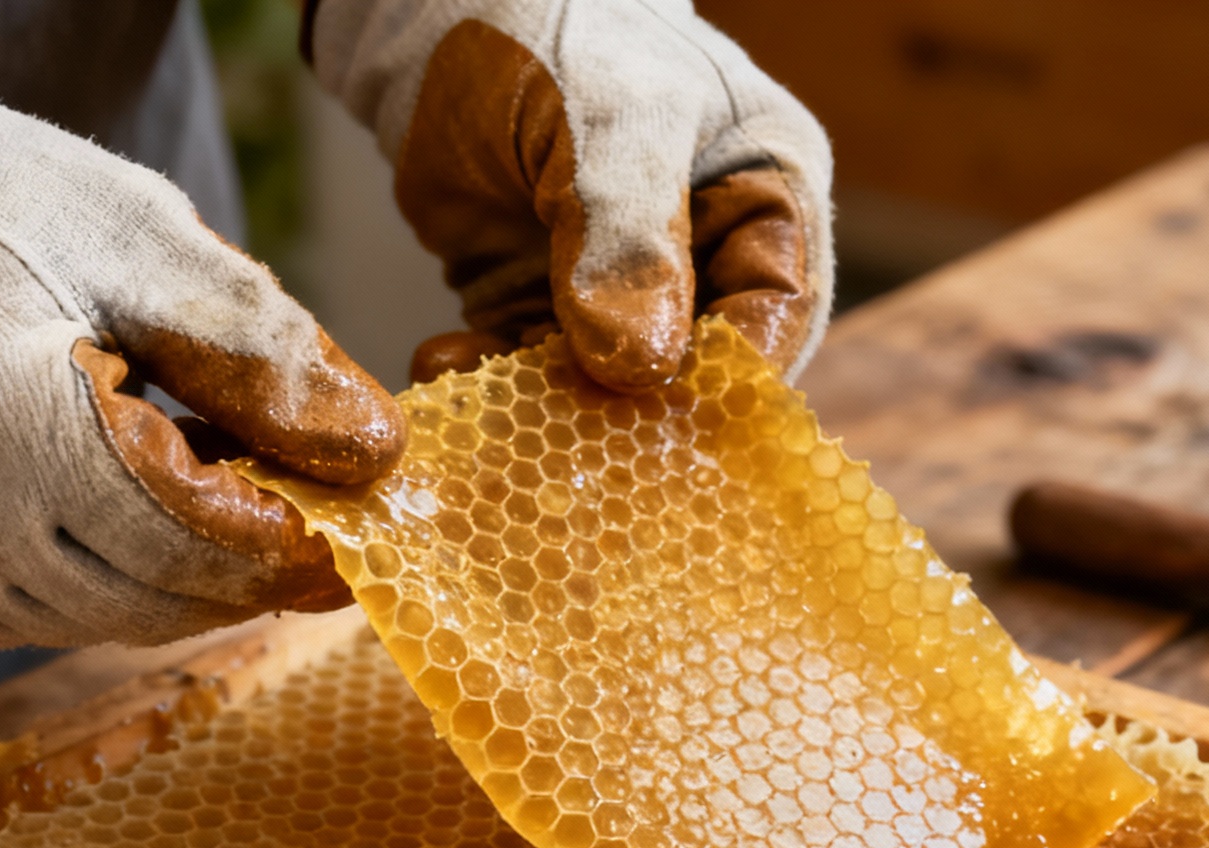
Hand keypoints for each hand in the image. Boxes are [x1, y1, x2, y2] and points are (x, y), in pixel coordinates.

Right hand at [0, 0, 403, 646]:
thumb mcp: (132, 241)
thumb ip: (258, 355)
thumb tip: (374, 454)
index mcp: (7, 430)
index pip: (189, 541)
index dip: (286, 548)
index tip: (358, 533)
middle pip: (151, 601)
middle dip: (245, 574)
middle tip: (315, 527)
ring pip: (94, 622)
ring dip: (176, 580)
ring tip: (225, 502)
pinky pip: (27, 611)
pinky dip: (98, 576)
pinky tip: (128, 509)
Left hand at [308, 0, 832, 387]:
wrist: (427, 14)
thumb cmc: (548, 28)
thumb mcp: (602, 118)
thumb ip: (625, 234)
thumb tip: (641, 366)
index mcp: (767, 192)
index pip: (780, 311)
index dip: (734, 378)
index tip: (668, 421)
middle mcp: (709, 256)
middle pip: (700, 373)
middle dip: (638, 417)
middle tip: (571, 443)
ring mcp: (627, 292)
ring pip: (612, 392)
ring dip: (550, 409)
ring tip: (489, 405)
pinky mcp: (548, 311)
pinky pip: (533, 376)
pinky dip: (491, 383)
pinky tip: (443, 364)